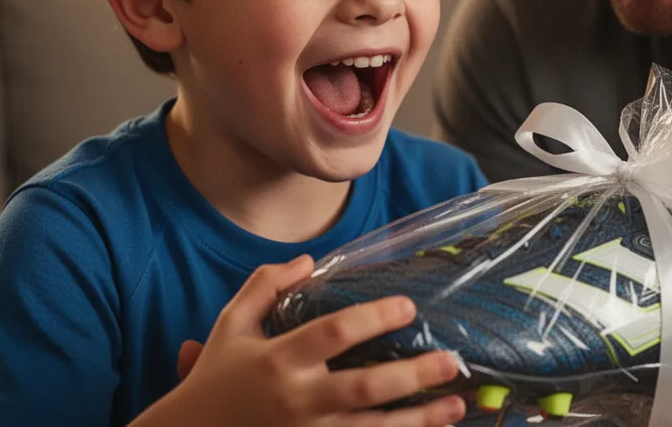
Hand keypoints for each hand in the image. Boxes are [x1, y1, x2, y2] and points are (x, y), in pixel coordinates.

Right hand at [136, 255, 465, 426]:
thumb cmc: (215, 376)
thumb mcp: (231, 323)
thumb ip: (265, 285)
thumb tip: (307, 260)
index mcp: (278, 359)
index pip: (333, 333)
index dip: (374, 318)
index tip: (407, 306)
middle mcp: (297, 400)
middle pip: (363, 389)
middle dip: (411, 377)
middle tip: (449, 362)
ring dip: (418, 420)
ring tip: (456, 405)